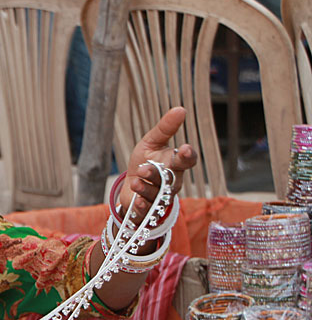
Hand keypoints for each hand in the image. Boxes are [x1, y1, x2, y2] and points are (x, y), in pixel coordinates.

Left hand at [119, 107, 197, 222]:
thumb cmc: (145, 161)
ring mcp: (161, 197)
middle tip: (145, 169)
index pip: (187, 161)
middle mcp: (172, 182)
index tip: (185, 149)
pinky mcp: (148, 209)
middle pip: (170, 180)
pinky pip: (148, 210)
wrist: (130, 185)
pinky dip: (142, 206)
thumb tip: (180, 108)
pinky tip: (137, 202)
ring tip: (136, 180)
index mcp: (175, 164)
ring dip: (146, 188)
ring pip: (157, 195)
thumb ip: (165, 128)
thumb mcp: (152, 142)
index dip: (188, 156)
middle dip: (159, 175)